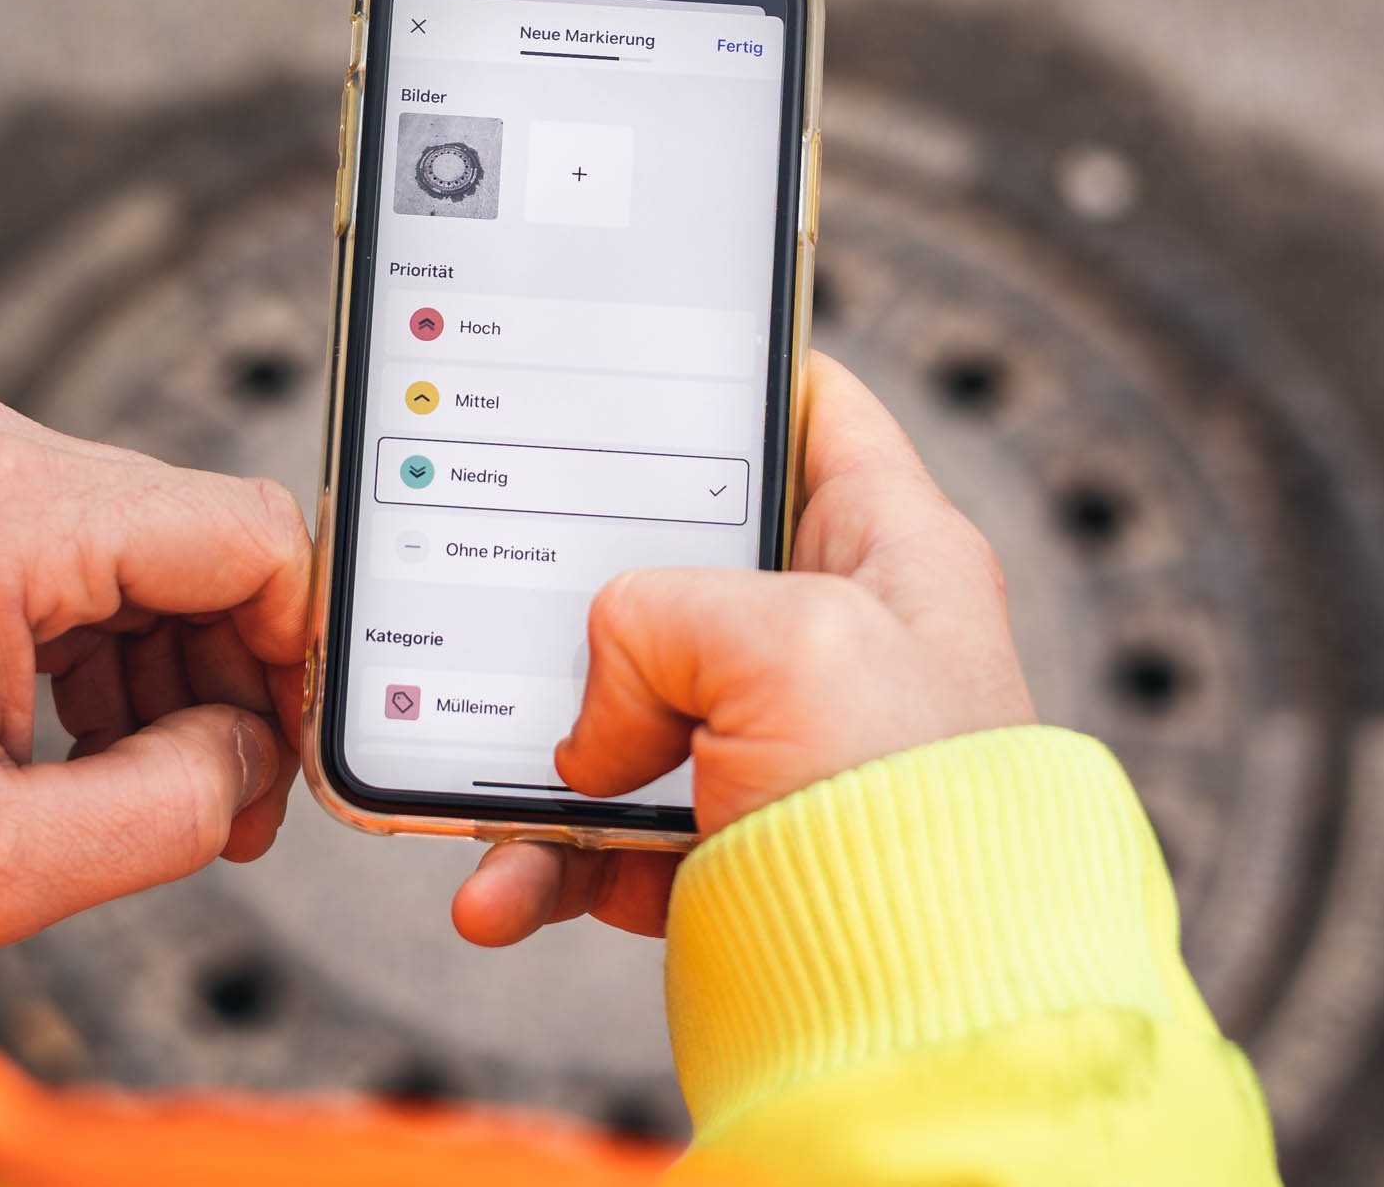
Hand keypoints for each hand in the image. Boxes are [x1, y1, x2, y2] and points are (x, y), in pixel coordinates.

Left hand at [0, 382, 310, 972]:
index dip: (296, 654)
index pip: (249, 538)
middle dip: (227, 673)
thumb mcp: (1, 863)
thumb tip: (255, 755)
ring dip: (165, 660)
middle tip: (221, 804)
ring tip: (139, 785)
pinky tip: (77, 732)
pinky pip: (67, 539)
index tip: (285, 756)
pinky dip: (97, 631)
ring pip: (137, 540)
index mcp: (2, 513)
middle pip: (195, 537)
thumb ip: (176, 809)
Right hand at [450, 353, 1037, 945]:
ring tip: (463, 783)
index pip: (810, 411)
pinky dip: (530, 864)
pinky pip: (588, 839)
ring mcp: (766, 753)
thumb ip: (656, 616)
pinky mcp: (714, 851)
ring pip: (607, 710)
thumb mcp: (786, 641)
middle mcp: (830, 645)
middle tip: (497, 572)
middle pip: (669, 565)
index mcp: (888, 553)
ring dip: (521, 752)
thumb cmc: (910, 810)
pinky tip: (496, 890)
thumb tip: (594, 729)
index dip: (721, 374)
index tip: (620, 364)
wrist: (920, 1019)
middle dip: (572, 586)